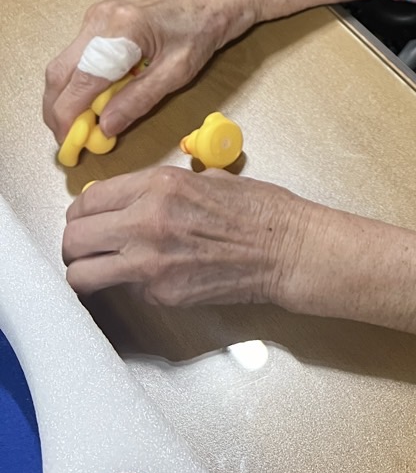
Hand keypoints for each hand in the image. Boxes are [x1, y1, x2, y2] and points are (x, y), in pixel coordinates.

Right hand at [44, 0, 243, 143]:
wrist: (212, 1)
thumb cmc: (202, 32)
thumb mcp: (177, 73)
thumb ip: (139, 100)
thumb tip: (104, 127)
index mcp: (123, 28)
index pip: (81, 80)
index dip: (68, 116)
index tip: (70, 143)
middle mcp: (102, 18)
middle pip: (60, 71)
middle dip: (58, 109)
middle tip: (69, 138)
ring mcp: (97, 16)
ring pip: (64, 64)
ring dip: (67, 97)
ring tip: (82, 123)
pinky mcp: (99, 20)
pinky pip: (77, 56)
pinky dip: (79, 82)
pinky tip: (95, 99)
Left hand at [62, 167, 307, 305]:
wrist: (285, 248)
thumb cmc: (257, 209)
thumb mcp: (205, 178)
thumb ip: (161, 189)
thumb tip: (130, 200)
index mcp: (158, 185)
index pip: (88, 200)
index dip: (83, 212)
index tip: (88, 218)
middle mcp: (146, 221)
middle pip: (74, 237)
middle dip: (75, 242)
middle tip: (87, 246)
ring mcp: (150, 262)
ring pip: (81, 274)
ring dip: (85, 271)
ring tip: (99, 269)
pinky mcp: (160, 294)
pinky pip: (122, 291)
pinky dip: (126, 286)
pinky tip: (148, 277)